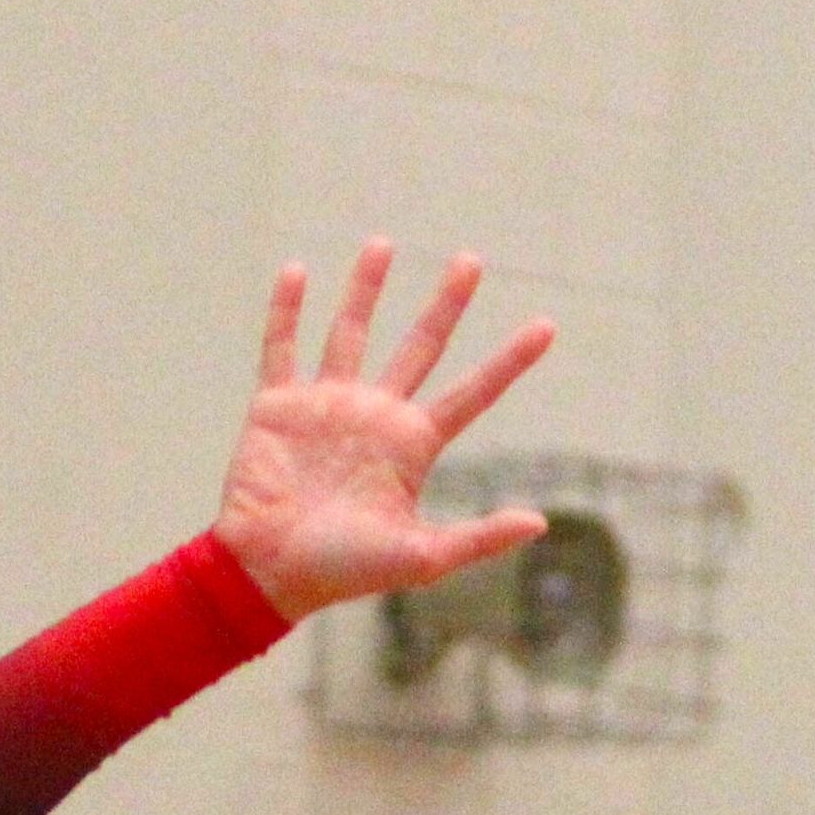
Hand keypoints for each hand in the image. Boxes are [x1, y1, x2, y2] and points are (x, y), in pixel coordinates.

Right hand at [213, 243, 556, 620]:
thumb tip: (540, 522)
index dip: (509, 361)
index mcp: (413, 446)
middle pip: (420, 346)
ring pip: (351, 332)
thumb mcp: (422, 558)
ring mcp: (326, 405)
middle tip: (472, 261)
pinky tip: (297, 271)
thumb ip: (479, 538)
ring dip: (366, 288)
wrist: (268, 572)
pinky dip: (287, 310)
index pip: (473, 392)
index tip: (547, 326)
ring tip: (384, 242)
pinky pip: (282, 347)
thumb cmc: (345, 572)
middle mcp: (375, 416)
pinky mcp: (278, 405)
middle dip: (446, 304)